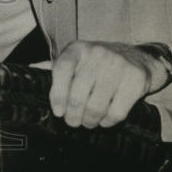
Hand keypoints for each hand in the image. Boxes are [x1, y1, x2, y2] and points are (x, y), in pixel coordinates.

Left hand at [48, 40, 170, 128]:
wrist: (141, 58)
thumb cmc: (101, 63)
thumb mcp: (78, 59)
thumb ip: (56, 66)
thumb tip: (30, 69)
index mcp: (78, 49)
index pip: (61, 70)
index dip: (57, 94)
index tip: (58, 111)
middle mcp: (97, 54)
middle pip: (78, 95)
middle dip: (73, 116)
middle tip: (73, 122)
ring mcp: (118, 66)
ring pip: (96, 107)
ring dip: (90, 121)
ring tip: (89, 122)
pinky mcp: (136, 80)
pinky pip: (117, 112)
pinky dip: (108, 122)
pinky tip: (105, 120)